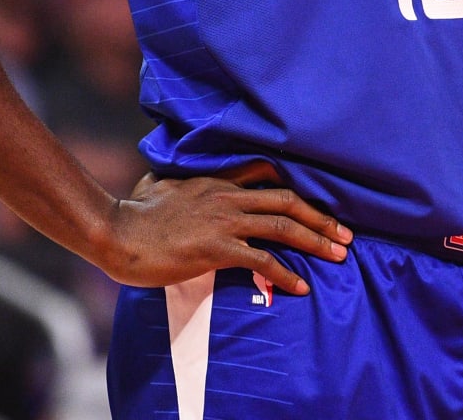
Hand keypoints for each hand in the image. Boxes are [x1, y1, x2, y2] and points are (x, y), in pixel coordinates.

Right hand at [98, 163, 352, 291]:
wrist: (116, 233)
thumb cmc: (133, 214)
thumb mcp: (159, 185)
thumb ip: (175, 181)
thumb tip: (165, 180)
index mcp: (217, 181)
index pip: (268, 175)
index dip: (299, 188)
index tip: (322, 203)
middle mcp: (227, 197)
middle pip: (287, 201)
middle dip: (321, 218)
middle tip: (346, 234)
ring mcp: (223, 221)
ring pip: (283, 226)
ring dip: (316, 241)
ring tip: (339, 255)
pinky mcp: (216, 248)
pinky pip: (261, 260)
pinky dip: (286, 273)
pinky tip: (301, 287)